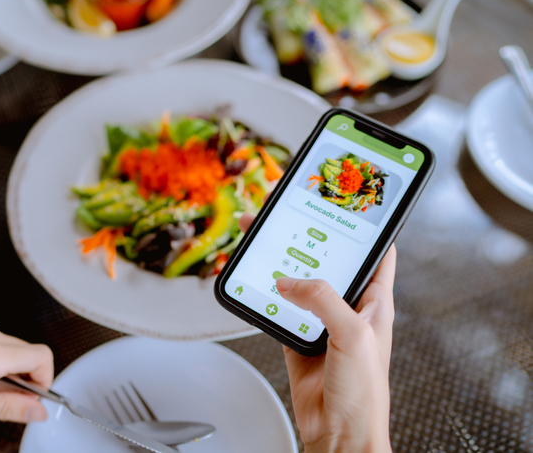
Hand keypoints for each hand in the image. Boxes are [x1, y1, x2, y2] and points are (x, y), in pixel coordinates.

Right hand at [239, 213, 394, 452]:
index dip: (363, 227)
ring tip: (266, 242)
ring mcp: (323, 323)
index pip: (375, 253)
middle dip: (309, 240)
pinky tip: (259, 284)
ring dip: (284, 267)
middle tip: (289, 216)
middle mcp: (349, 309)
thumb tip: (289, 282)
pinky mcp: (299, 340)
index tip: (346, 204)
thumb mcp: (352, 335)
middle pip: (328, 264)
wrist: (340, 435)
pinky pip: (281, 311)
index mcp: (375, 302)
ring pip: (301, 285)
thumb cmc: (365, 394)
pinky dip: (269, 298)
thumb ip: (322, 300)